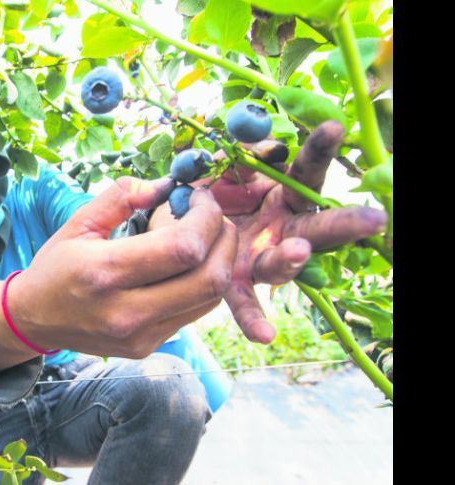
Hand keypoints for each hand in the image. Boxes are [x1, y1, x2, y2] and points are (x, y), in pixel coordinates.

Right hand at [8, 176, 237, 358]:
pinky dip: (202, 283)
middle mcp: (126, 311)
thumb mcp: (79, 222)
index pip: (183, 248)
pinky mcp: (148, 346)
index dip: (206, 218)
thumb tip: (165, 185)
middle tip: (212, 216)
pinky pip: (194, 312)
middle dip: (225, 240)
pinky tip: (187, 264)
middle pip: (210, 279)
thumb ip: (121, 196)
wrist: (33, 319)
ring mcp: (140, 335)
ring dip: (219, 262)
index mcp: (105, 272)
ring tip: (203, 237)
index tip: (200, 198)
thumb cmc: (56, 266)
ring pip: (210, 299)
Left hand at [150, 121, 387, 343]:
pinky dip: (254, 318)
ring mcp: (262, 257)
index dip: (319, 152)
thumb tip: (265, 142)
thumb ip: (244, 153)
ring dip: (293, 259)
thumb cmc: (209, 187)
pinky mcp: (236, 280)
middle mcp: (283, 229)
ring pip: (284, 263)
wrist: (174, 218)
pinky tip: (264, 335)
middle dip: (346, 223)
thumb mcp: (223, 164)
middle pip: (319, 227)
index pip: (307, 172)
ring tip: (298, 251)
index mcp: (283, 195)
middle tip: (375, 219)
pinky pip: (245, 300)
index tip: (333, 128)